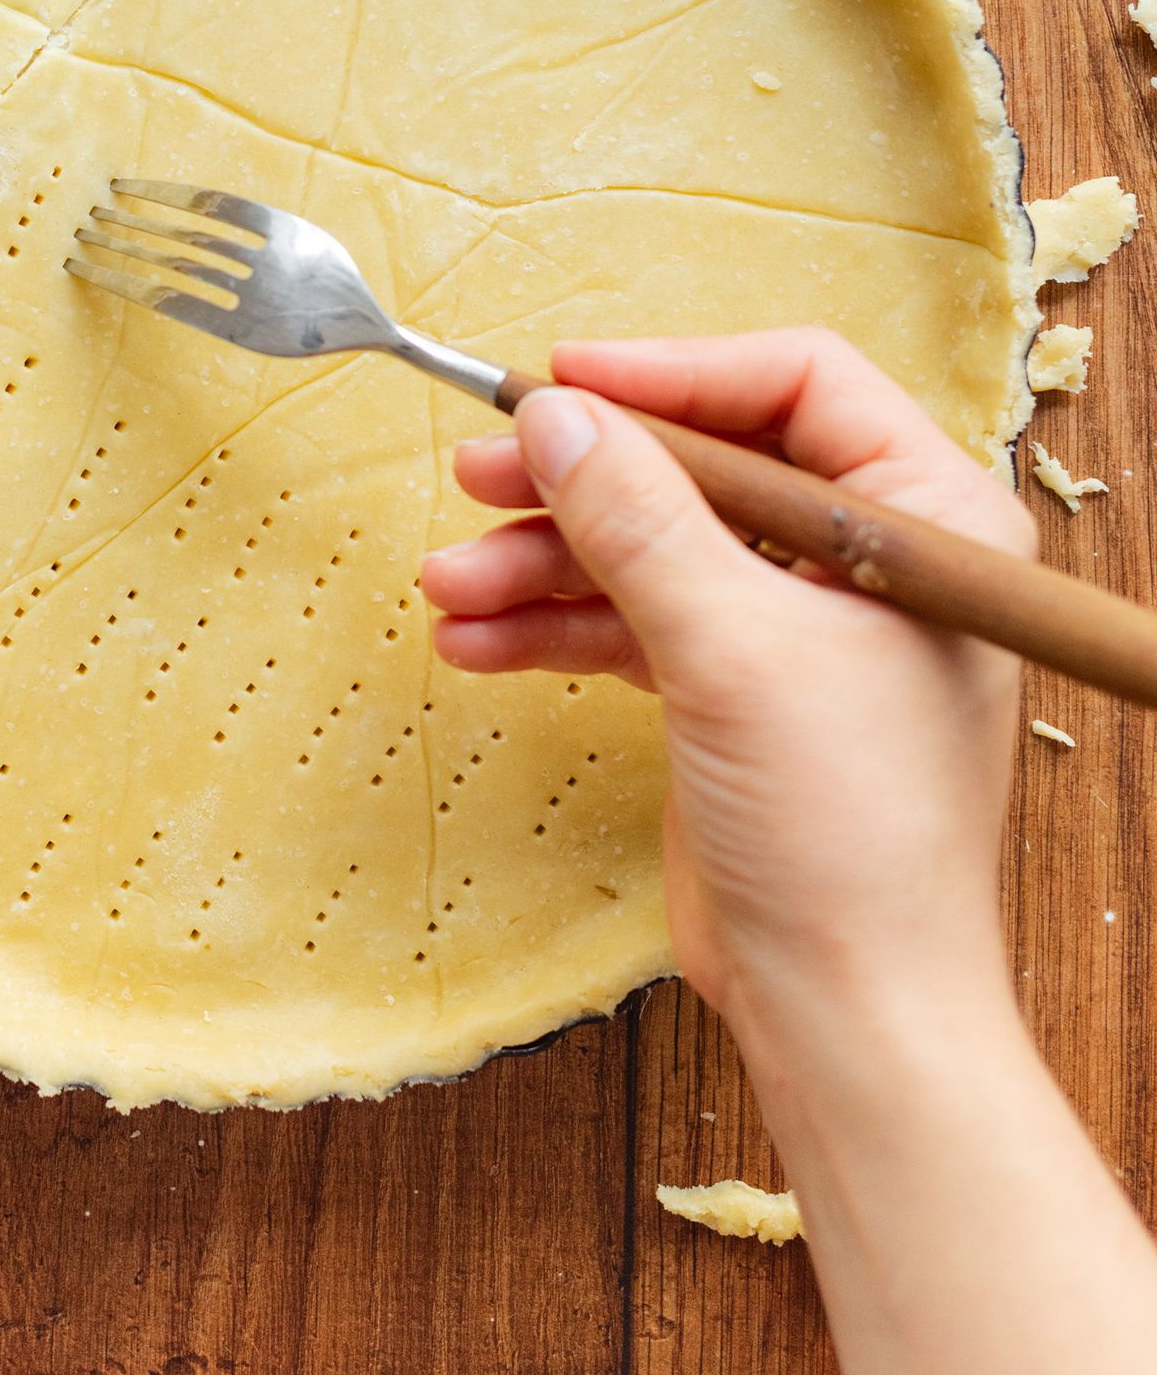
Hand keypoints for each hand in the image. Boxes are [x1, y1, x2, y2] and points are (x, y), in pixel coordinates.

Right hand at [416, 330, 1026, 1045]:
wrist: (845, 1000)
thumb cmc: (848, 831)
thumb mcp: (732, 649)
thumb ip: (637, 520)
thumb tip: (552, 415)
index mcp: (926, 520)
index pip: (795, 387)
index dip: (672, 374)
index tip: (562, 383)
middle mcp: (868, 560)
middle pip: (701, 466)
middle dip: (581, 479)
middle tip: (474, 474)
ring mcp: (798, 628)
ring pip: (649, 547)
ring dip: (542, 562)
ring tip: (449, 585)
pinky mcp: (735, 690)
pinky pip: (630, 622)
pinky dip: (552, 627)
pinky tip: (476, 640)